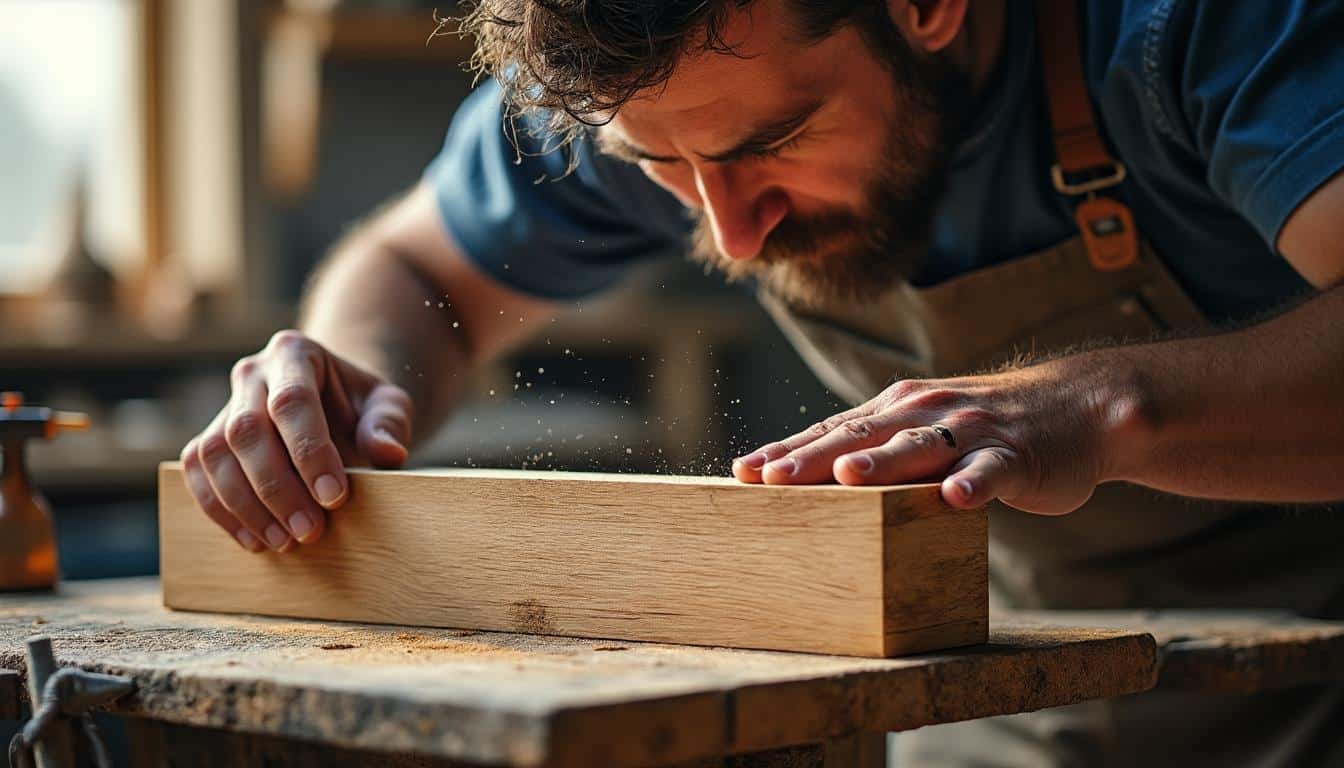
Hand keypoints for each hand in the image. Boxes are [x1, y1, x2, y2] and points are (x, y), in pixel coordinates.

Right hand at [180, 330, 413, 551]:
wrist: (336, 408)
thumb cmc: (363, 408)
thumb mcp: (388, 406)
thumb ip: (389, 424)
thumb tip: (388, 452)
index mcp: (296, 352)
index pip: (293, 401)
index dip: (310, 452)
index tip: (335, 498)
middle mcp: (252, 373)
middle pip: (247, 430)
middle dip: (277, 488)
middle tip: (310, 531)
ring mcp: (225, 404)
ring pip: (215, 454)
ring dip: (246, 505)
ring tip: (285, 542)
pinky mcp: (209, 437)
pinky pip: (198, 472)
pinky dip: (221, 510)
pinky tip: (255, 540)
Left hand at [731, 358, 1135, 514]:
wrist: (1078, 407)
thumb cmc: (983, 429)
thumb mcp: (922, 430)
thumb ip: (876, 449)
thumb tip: (809, 479)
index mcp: (895, 410)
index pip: (830, 432)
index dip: (786, 451)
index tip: (741, 472)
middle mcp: (925, 413)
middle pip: (860, 438)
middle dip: (812, 459)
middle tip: (767, 479)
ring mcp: (971, 432)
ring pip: (920, 449)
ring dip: (884, 463)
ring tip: (849, 478)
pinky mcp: (1016, 457)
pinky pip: (992, 472)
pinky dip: (976, 485)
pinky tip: (957, 500)